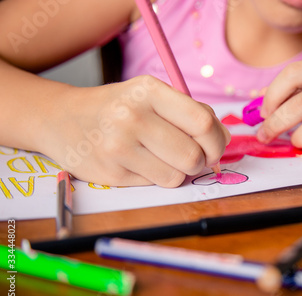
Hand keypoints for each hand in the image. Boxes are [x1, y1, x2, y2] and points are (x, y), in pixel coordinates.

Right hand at [39, 75, 229, 186]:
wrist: (62, 119)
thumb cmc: (118, 107)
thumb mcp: (151, 95)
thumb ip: (190, 112)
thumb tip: (224, 139)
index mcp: (149, 91)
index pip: (202, 122)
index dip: (217, 140)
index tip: (215, 147)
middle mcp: (132, 117)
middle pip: (193, 155)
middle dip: (201, 161)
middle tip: (193, 157)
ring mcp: (118, 148)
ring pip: (177, 176)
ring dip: (180, 172)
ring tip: (165, 159)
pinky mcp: (110, 174)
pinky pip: (155, 184)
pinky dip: (157, 177)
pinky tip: (142, 163)